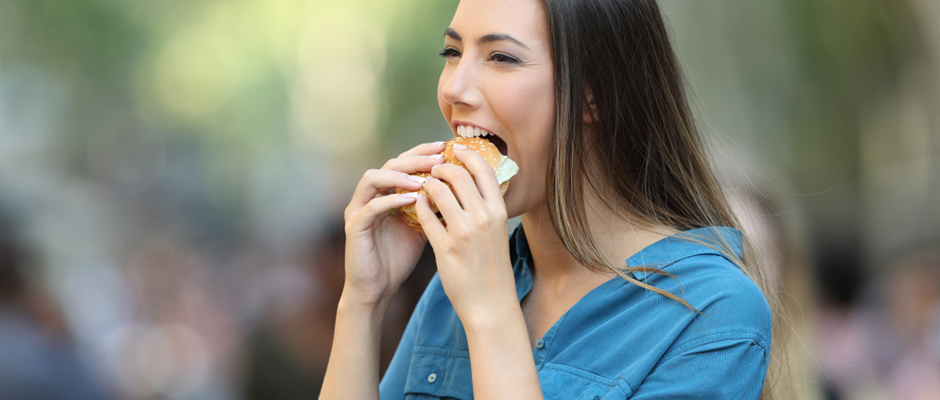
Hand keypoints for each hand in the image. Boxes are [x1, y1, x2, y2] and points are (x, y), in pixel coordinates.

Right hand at [343, 141, 446, 306]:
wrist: (378, 288)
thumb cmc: (399, 258)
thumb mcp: (422, 227)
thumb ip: (433, 207)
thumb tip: (463, 191)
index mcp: (386, 192)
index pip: (404, 162)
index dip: (424, 152)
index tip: (447, 148)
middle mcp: (370, 195)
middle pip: (390, 164)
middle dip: (416, 158)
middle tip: (439, 159)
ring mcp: (359, 209)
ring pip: (373, 178)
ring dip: (400, 176)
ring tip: (425, 180)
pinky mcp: (354, 226)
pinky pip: (371, 207)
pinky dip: (391, 200)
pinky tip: (412, 200)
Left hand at [414, 144, 517, 325]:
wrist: (490, 303)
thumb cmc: (493, 267)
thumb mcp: (497, 233)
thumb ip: (488, 208)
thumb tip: (475, 184)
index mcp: (499, 212)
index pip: (484, 170)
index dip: (468, 154)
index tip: (456, 149)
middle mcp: (483, 218)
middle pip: (458, 175)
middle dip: (442, 167)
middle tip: (433, 167)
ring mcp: (463, 232)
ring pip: (438, 191)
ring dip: (427, 184)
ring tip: (422, 185)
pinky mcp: (445, 247)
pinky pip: (425, 216)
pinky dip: (419, 205)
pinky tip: (417, 204)